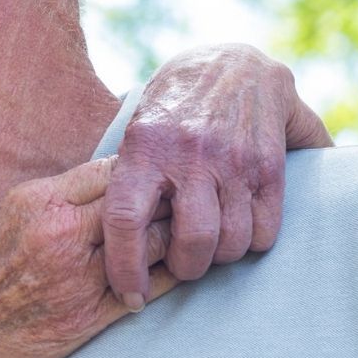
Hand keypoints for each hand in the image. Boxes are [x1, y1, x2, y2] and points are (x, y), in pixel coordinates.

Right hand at [0, 158, 178, 357]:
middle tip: (184, 202)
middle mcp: (61, 235)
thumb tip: (91, 186)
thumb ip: (47, 201)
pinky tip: (177, 271)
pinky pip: (148, 291)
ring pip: (154, 245)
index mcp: (38, 202)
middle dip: (165, 200)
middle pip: (141, 202)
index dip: (138, 171)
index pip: (112, 169)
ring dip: (174, 238)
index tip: (151, 176)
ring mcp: (77, 279)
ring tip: (188, 235)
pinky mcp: (88, 320)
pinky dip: (168, 278)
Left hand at [102, 43, 332, 297]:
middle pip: (191, 243)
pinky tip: (242, 228)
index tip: (128, 296)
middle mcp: (190, 154)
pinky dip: (254, 242)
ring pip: (232, 243)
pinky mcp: (269, 165)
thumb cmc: (173, 107)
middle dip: (186, 269)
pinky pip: (266, 230)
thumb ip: (124, 179)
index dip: (124, 267)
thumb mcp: (136, 130)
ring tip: (211, 246)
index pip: (125, 219)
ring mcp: (233, 160)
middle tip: (181, 266)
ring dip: (222, 258)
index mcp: (144, 147)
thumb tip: (88, 237)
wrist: (233, 61)